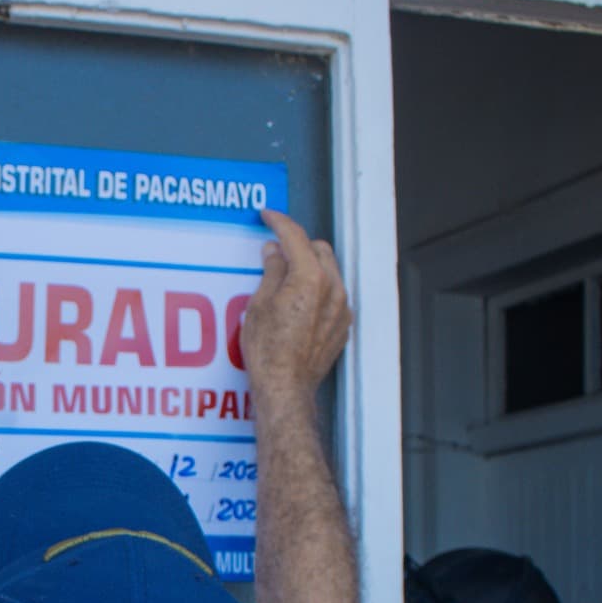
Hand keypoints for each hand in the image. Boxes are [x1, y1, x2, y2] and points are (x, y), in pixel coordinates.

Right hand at [238, 209, 351, 402]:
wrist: (285, 386)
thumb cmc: (268, 350)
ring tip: (286, 276)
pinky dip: (318, 288)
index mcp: (310, 278)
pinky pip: (334, 294)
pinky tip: (298, 300)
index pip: (296, 237)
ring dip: (310, 266)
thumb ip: (271, 271)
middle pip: (319, 249)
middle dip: (298, 244)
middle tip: (275, 250)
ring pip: (330, 271)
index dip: (279, 222)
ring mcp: (341, 308)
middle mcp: (333, 289)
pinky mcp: (342, 325)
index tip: (269, 216)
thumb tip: (274, 253)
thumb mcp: (259, 304)